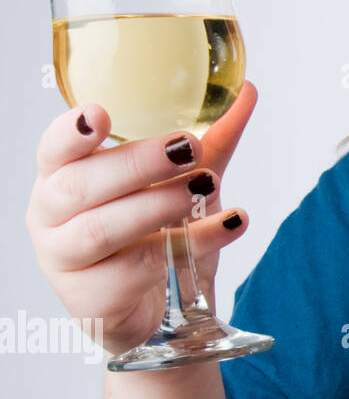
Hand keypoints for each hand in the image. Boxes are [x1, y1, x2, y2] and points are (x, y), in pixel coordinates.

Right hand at [25, 81, 258, 357]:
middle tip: (190, 148)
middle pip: (81, 184)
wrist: (159, 308)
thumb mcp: (182, 181)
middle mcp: (52, 214)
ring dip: (159, 204)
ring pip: (103, 228)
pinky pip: (139, 268)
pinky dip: (191, 243)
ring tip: (207, 187)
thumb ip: (211, 138)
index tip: (99, 115)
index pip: (53, 149)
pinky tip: (229, 225)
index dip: (70, 132)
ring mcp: (65, 259)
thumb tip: (246, 91)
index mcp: (64, 175)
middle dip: (138, 163)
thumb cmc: (155, 232)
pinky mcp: (91, 297)